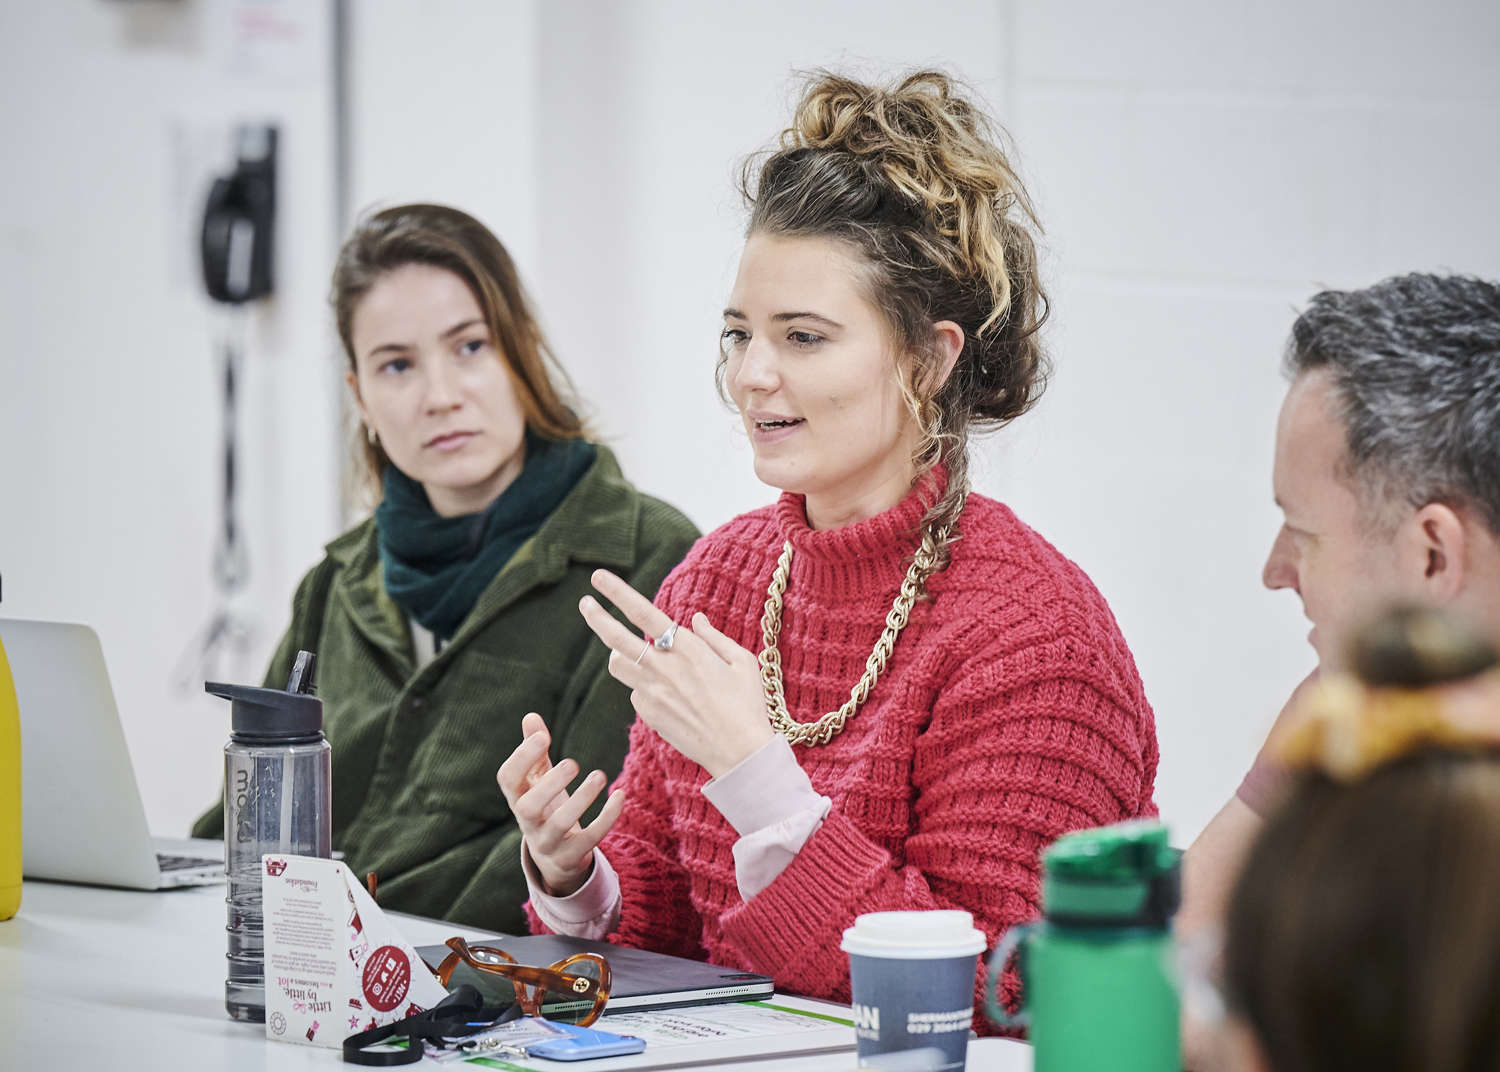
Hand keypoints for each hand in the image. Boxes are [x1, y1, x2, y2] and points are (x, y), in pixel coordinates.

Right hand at [496, 712, 625, 896]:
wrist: (554, 857)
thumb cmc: (545, 806)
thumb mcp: (537, 779)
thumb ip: (535, 751)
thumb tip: (530, 716)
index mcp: (517, 798)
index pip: (507, 779)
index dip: (521, 757)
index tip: (542, 736)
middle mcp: (527, 823)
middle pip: (528, 807)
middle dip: (550, 784)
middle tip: (573, 763)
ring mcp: (548, 843)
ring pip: (560, 824)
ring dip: (581, 799)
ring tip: (600, 775)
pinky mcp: (571, 856)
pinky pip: (590, 840)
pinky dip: (607, 818)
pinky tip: (620, 795)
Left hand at [580, 569, 775, 777]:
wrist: (739, 752)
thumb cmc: (747, 704)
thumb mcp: (741, 661)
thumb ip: (714, 637)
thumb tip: (695, 618)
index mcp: (688, 648)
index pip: (643, 613)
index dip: (617, 592)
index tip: (598, 578)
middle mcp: (664, 668)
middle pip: (616, 638)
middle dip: (596, 616)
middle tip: (585, 603)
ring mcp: (652, 693)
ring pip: (617, 665)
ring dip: (619, 654)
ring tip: (630, 652)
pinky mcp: (649, 714)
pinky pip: (634, 692)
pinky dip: (643, 686)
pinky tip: (665, 694)